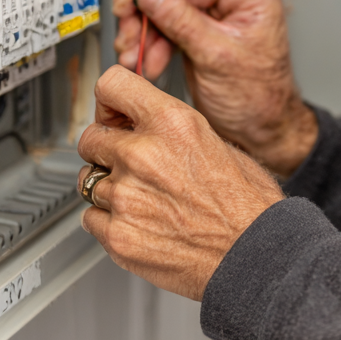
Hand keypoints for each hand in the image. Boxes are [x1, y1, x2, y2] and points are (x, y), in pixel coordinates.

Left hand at [76, 64, 283, 300]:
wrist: (251, 254)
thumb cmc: (245, 201)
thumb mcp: (215, 139)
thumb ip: (170, 126)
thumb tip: (145, 122)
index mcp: (171, 122)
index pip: (111, 85)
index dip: (109, 100)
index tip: (112, 111)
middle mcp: (143, 154)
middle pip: (90, 136)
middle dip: (106, 146)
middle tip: (127, 159)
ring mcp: (126, 197)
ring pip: (89, 180)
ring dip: (109, 186)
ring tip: (142, 196)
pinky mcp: (118, 236)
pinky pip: (90, 217)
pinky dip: (107, 219)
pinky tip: (138, 220)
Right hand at [112, 0, 317, 176]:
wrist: (261, 132)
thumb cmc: (260, 98)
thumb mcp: (218, 57)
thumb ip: (183, 22)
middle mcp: (232, 1)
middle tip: (129, 16)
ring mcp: (212, 18)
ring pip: (168, 2)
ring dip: (144, 25)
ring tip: (132, 48)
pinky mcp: (195, 35)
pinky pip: (165, 26)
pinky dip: (150, 42)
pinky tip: (143, 59)